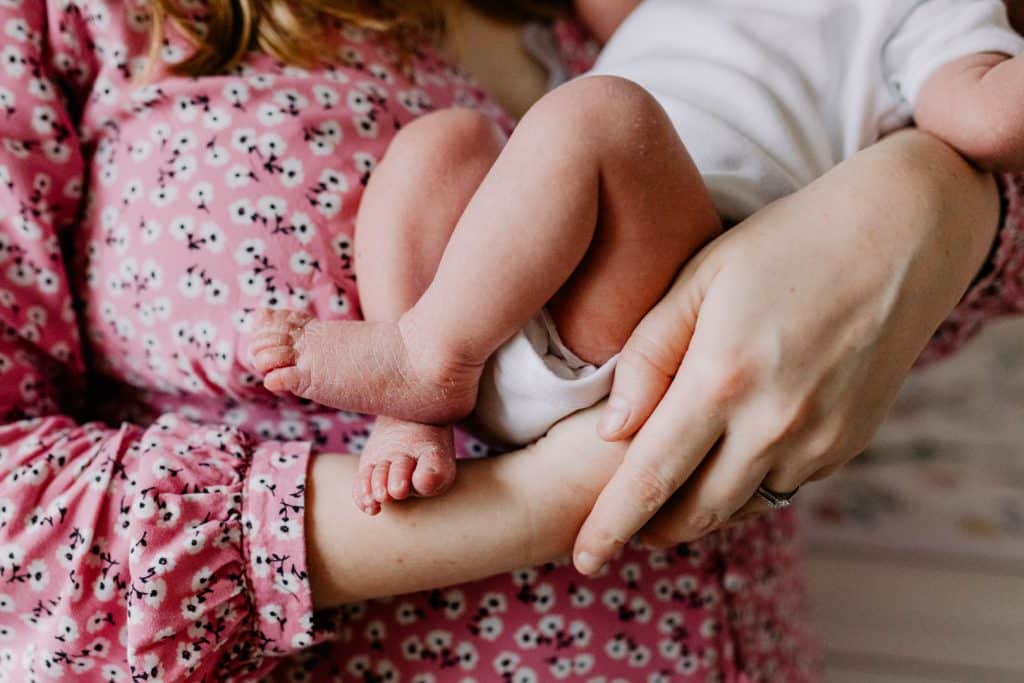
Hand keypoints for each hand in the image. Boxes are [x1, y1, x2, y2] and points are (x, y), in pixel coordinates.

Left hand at [571, 131, 999, 573]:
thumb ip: (648, 355)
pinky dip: (746, 486)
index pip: (650, 478)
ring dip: (699, 513)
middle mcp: (773, 423)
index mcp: (722, 379)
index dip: (610, 527)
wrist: (899, 237)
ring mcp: (818, 440)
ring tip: (668, 501)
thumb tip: (611, 431)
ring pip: (741, 507)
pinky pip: (782, 487)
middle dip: (650, 532)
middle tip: (622, 529)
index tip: (583, 560)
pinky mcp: (848, 443)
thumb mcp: (699, 278)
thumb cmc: (784, 244)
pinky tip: (729, 462)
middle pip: (696, 512)